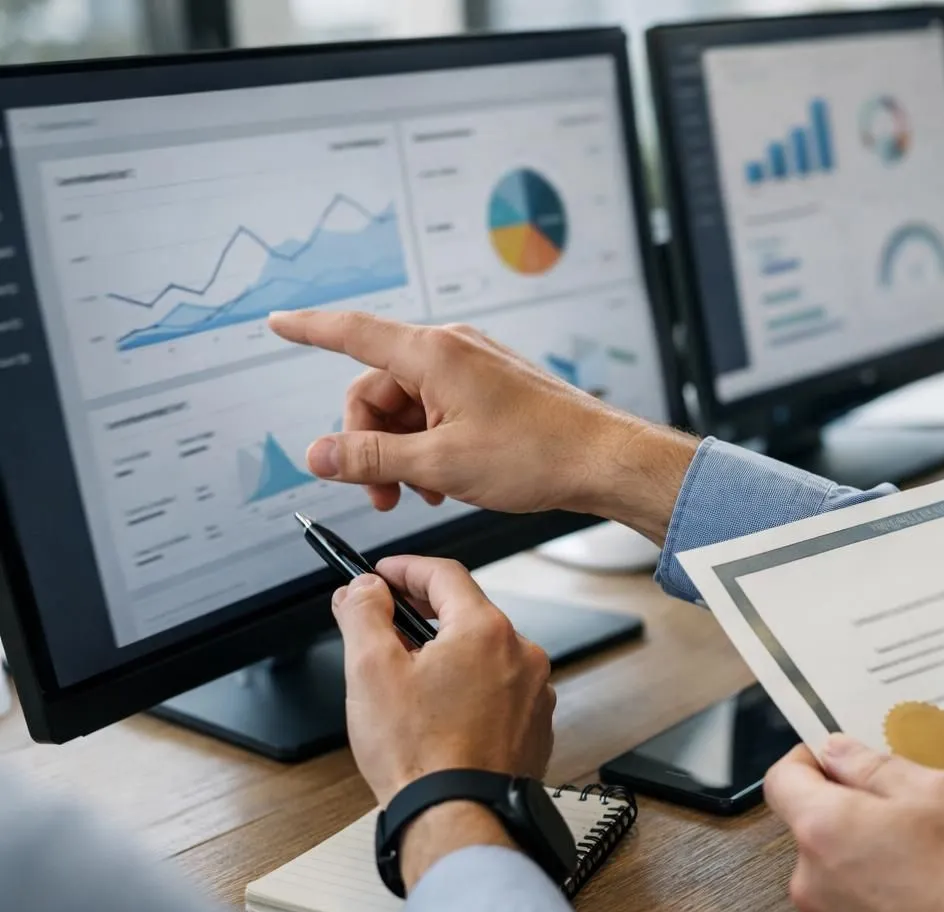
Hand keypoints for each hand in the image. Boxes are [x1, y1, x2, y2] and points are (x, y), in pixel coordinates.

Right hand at [267, 311, 697, 541]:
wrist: (602, 460)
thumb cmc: (537, 455)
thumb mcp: (439, 464)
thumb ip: (371, 460)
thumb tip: (318, 455)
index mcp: (433, 354)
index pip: (352, 332)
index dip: (310, 328)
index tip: (278, 322)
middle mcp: (452, 351)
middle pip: (376, 390)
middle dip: (369, 444)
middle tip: (383, 494)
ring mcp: (474, 369)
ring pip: (408, 408)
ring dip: (402, 453)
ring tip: (423, 493)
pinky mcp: (491, 390)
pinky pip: (439, 412)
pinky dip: (431, 446)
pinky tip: (446, 483)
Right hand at [332, 556, 554, 805]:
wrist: (457, 817)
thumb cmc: (420, 756)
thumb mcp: (370, 671)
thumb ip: (363, 614)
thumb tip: (362, 588)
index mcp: (486, 631)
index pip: (445, 575)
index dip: (405, 569)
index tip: (381, 574)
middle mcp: (522, 655)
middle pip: (467, 614)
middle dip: (422, 615)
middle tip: (385, 625)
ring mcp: (534, 691)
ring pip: (484, 654)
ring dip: (448, 655)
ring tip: (408, 679)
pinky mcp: (535, 725)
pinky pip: (500, 690)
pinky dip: (471, 689)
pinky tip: (441, 713)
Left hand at [764, 735, 943, 911]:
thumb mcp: (942, 791)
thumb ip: (876, 767)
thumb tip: (838, 751)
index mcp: (825, 831)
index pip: (782, 781)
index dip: (809, 759)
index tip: (839, 756)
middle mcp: (814, 886)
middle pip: (814, 830)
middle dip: (854, 812)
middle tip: (913, 810)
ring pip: (838, 875)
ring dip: (870, 860)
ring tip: (933, 861)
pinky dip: (884, 902)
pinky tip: (932, 899)